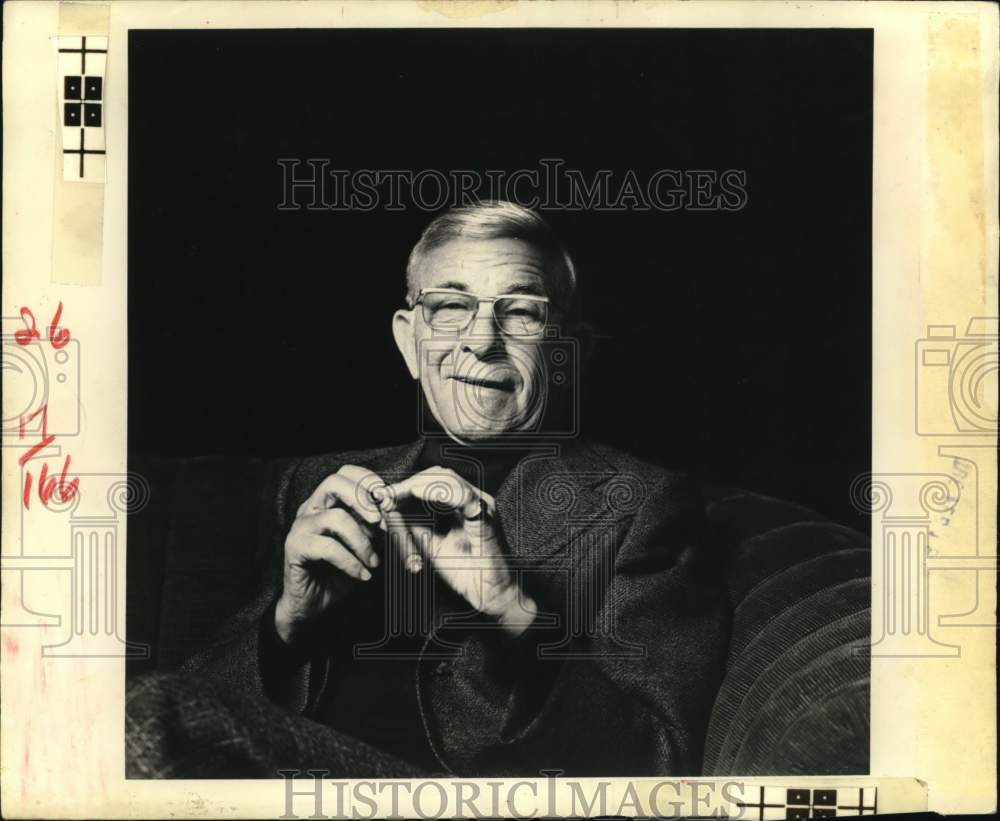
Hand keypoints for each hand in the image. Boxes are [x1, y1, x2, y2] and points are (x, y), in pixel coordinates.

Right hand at [275, 465, 386, 644]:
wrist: (314, 607)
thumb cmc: (341, 573)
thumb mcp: (368, 546)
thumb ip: (378, 528)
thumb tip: (400, 514)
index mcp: (328, 501)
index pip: (346, 473)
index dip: (369, 481)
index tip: (390, 502)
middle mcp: (311, 508)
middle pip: (334, 482)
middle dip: (363, 499)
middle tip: (382, 521)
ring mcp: (301, 527)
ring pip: (336, 518)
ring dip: (362, 541)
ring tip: (374, 561)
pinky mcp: (295, 548)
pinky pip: (328, 547)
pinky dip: (351, 562)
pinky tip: (363, 575)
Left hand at [384, 467, 536, 635]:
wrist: (492, 596)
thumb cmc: (468, 573)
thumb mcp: (432, 545)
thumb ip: (415, 527)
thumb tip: (390, 512)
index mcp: (465, 504)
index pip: (433, 481)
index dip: (406, 486)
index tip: (382, 496)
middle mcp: (475, 499)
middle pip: (438, 475)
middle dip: (408, 483)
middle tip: (384, 496)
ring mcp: (482, 505)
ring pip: (448, 479)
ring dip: (416, 485)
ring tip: (395, 495)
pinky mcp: (486, 518)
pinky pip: (462, 497)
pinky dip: (436, 492)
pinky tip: (416, 494)